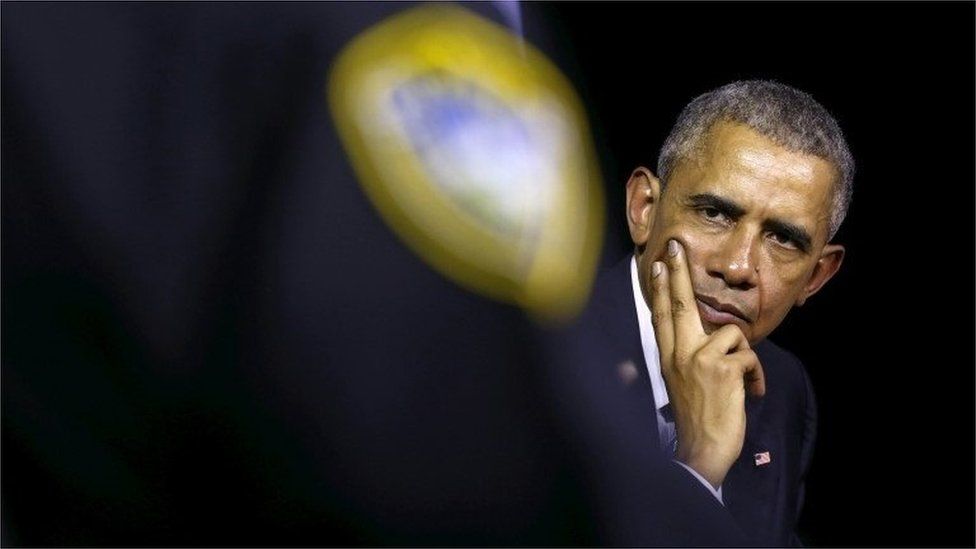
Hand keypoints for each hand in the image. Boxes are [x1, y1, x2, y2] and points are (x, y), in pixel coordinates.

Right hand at [649, 239, 765, 488]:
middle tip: (676, 246)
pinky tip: (750, 394)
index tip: (657, 264)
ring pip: (732, 333)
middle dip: (677, 272)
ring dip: (745, 358)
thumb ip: (686, 359)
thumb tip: (701, 342)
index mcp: (668, 358)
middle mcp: (679, 354)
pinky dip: (756, 376)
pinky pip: (749, 355)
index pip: (661, 315)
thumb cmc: (697, 421)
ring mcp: (699, 359)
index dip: (659, 288)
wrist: (702, 451)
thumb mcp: (681, 386)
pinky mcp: (722, 368)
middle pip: (679, 303)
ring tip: (742, 383)